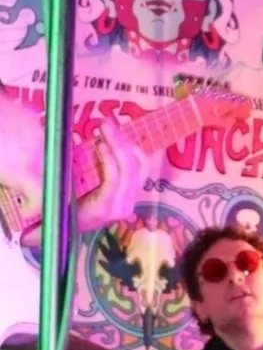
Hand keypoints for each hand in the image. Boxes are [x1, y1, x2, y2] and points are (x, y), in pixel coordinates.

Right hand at [15, 120, 146, 247]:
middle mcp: (122, 205)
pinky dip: (133, 150)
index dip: (109, 158)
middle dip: (118, 143)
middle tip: (105, 123)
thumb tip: (34, 219)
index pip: (114, 180)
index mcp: (104, 210)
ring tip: (110, 128)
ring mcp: (131, 198)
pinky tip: (120, 138)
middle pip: (130, 170)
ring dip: (126, 144)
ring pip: (139, 167)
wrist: (74, 227)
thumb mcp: (54, 210)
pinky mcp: (134, 191)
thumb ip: (49, 208)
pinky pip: (142, 168)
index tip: (97, 139)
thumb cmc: (61, 214)